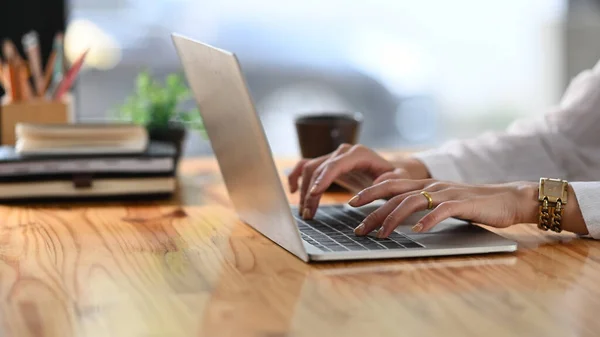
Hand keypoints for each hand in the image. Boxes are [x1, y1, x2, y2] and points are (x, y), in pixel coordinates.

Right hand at [288, 144, 398, 218]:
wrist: (391, 171)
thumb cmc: (396, 178)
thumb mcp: (398, 181)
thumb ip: (387, 183)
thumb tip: (370, 188)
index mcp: (359, 154)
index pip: (335, 164)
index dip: (323, 179)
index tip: (313, 194)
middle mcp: (343, 152)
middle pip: (318, 169)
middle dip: (310, 192)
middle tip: (309, 214)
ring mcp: (334, 156)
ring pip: (309, 169)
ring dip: (303, 190)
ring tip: (305, 212)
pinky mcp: (328, 163)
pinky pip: (306, 166)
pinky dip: (296, 176)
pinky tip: (293, 190)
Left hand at [349, 179, 538, 237]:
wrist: (509, 199)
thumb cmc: (474, 204)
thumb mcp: (442, 202)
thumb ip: (421, 204)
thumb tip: (397, 215)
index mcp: (424, 184)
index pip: (390, 185)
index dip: (369, 192)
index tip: (350, 203)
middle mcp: (431, 185)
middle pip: (394, 193)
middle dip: (372, 208)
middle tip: (357, 226)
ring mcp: (446, 193)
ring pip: (412, 201)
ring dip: (393, 218)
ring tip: (381, 234)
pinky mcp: (462, 203)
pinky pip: (441, 210)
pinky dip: (428, 221)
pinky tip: (418, 231)